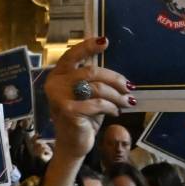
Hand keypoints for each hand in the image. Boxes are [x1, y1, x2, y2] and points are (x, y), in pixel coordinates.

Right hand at [44, 38, 131, 163]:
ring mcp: (60, 97)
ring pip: (97, 88)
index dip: (88, 47)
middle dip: (114, 79)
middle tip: (129, 87)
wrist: (72, 143)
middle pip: (91, 71)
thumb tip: (116, 73)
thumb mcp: (87, 94)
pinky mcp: (68, 110)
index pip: (72, 55)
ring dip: (116, 95)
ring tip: (126, 102)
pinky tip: (115, 112)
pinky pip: (98, 104)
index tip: (105, 41)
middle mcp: (55, 83)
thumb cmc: (81, 117)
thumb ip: (93, 80)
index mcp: (58, 75)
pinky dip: (111, 107)